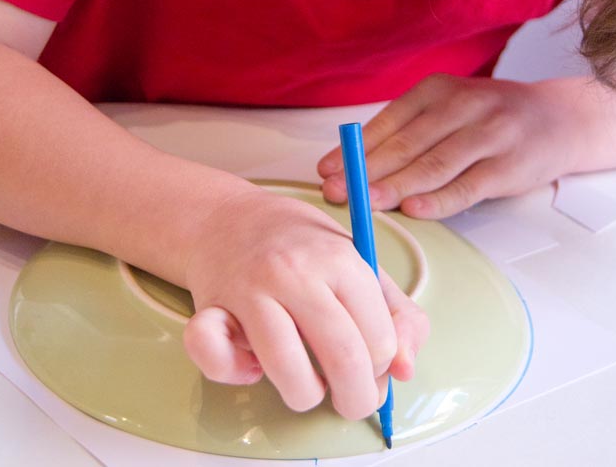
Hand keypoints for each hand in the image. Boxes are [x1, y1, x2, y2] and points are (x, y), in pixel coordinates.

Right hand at [182, 187, 428, 419]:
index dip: (382, 368)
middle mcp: (295, 272)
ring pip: (288, 374)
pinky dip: (237, 375)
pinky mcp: (209, 308)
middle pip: (343, 360)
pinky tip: (250, 363)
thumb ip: (394, 311)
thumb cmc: (298, 244)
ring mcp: (250, 291)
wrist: (226, 216)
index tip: (372, 367)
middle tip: (351, 399)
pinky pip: (219, 361)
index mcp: (339, 258)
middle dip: (356, 399)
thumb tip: (405, 369)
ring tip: (307, 384)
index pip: (380, 340)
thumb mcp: (357, 260)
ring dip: (305, 396)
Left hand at [317, 74, 585, 218]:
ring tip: (366, 203)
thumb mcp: (449, 108)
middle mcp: (463, 105)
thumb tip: (352, 162)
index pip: (388, 121)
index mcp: (438, 89)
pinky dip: (440, 199)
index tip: (326, 170)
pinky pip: (469, 185)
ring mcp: (489, 134)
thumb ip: (408, 130)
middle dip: (366, 170)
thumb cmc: (490, 118)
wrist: (559, 118)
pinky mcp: (509, 165)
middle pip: (407, 143)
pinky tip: (415, 208)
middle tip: (336, 191)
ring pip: (434, 164)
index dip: (354, 148)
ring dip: (396, 185)